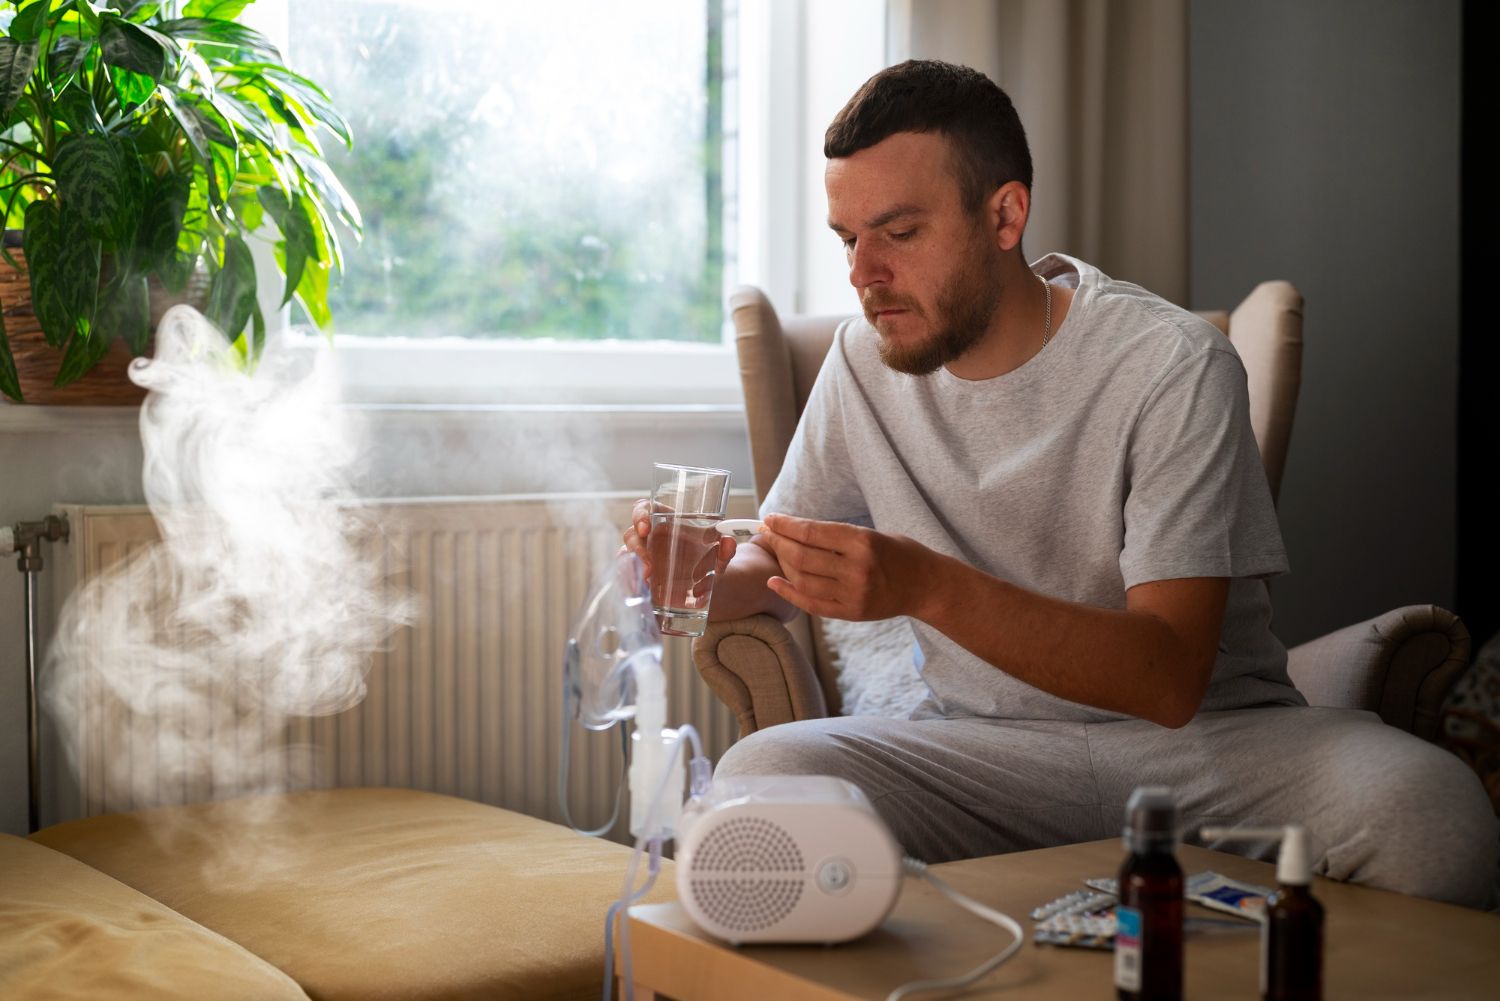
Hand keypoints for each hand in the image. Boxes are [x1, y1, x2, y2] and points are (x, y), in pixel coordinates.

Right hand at [621, 498, 735, 582]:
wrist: (709, 585)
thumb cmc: (709, 559)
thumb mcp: (719, 555)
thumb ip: (725, 549)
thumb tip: (729, 543)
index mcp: (666, 521)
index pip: (645, 508)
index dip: (640, 514)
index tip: (645, 528)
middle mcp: (651, 538)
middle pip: (632, 534)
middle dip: (636, 549)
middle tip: (649, 568)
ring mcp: (643, 558)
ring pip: (626, 557)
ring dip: (630, 569)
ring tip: (645, 584)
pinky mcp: (642, 577)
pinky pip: (628, 577)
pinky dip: (630, 585)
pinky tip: (638, 593)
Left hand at [755, 513, 933, 620]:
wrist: (927, 586)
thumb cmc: (900, 553)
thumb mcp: (872, 534)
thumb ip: (837, 536)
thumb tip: (796, 530)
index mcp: (862, 541)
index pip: (811, 531)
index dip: (786, 524)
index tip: (770, 518)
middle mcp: (856, 568)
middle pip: (802, 555)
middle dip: (778, 542)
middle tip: (766, 533)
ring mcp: (853, 593)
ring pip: (803, 579)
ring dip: (782, 564)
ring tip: (774, 552)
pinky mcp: (852, 612)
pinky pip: (812, 604)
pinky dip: (789, 593)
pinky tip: (774, 582)